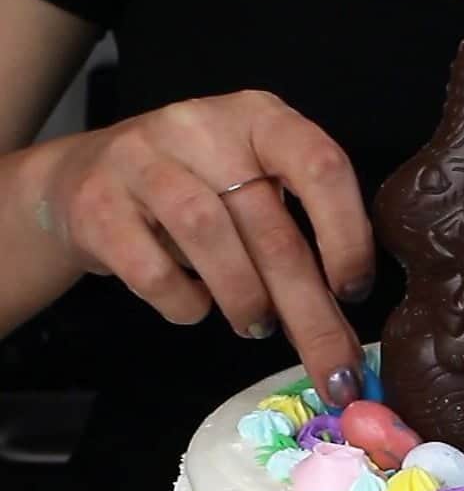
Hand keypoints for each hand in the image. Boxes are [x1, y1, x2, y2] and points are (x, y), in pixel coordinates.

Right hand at [37, 91, 373, 404]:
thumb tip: (341, 339)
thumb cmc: (191, 195)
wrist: (83, 182)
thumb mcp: (250, 194)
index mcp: (260, 119)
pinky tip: (196, 306)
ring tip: (256, 326)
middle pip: (271, 227)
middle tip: (332, 372)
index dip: (346, 235)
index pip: (321, 165)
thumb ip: (297, 244)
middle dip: (310, 313)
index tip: (352, 292)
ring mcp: (143, 160)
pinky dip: (184, 303)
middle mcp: (203, 127)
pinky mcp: (99, 205)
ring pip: (208, 235)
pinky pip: (152, 269)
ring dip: (245, 299)